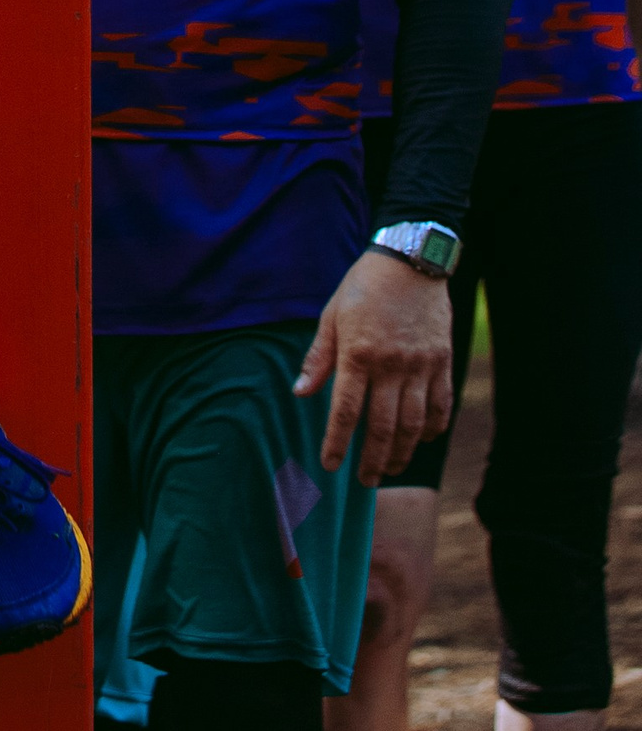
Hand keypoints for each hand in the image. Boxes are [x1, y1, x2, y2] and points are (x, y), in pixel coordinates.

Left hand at [297, 247, 453, 481]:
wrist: (410, 261)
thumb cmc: (364, 287)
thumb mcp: (332, 314)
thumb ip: (319, 357)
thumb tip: (300, 393)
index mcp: (357, 353)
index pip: (344, 411)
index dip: (336, 442)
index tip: (329, 465)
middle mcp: (391, 365)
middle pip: (382, 427)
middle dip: (372, 460)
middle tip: (365, 481)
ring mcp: (420, 367)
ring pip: (413, 424)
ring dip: (401, 453)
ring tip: (390, 468)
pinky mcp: (442, 363)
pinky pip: (440, 407)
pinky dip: (433, 430)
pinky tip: (421, 441)